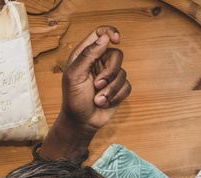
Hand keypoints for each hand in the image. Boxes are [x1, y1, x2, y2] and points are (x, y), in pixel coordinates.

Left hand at [38, 26, 131, 160]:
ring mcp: (109, 75)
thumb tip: (105, 38)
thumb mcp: (75, 75)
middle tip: (97, 85)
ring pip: (122, 73)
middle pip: (117, 54)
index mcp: (85, 55)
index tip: (116, 40)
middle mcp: (99, 62)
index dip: (110, 32)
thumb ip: (88, 55)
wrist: (81, 122)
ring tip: (98, 99)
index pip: (100, 33)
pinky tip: (104, 103)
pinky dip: (116, 96)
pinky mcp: (118, 88)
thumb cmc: (73, 99)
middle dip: (110, 71)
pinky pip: (127, 86)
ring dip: (110, 89)